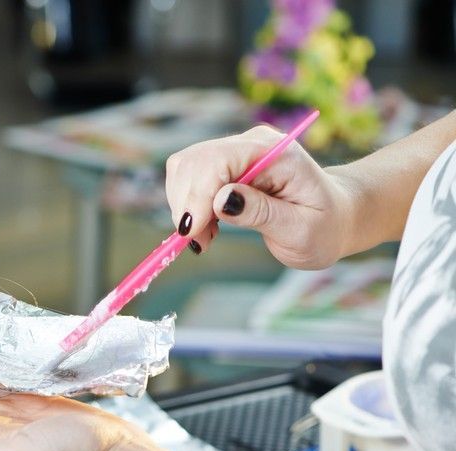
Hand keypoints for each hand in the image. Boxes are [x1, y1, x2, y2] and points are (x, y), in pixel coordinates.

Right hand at [165, 125, 356, 268]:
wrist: (332, 218)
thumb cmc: (323, 226)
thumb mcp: (300, 229)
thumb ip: (261, 213)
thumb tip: (220, 200)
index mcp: (275, 153)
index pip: (219, 160)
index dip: (198, 195)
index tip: (194, 233)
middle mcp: (250, 144)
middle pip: (194, 162)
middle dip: (187, 204)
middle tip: (202, 242)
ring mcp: (234, 152)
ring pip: (183, 169)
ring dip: (184, 207)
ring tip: (207, 236)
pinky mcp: (221, 165)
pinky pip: (187, 178)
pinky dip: (187, 206)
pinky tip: (207, 226)